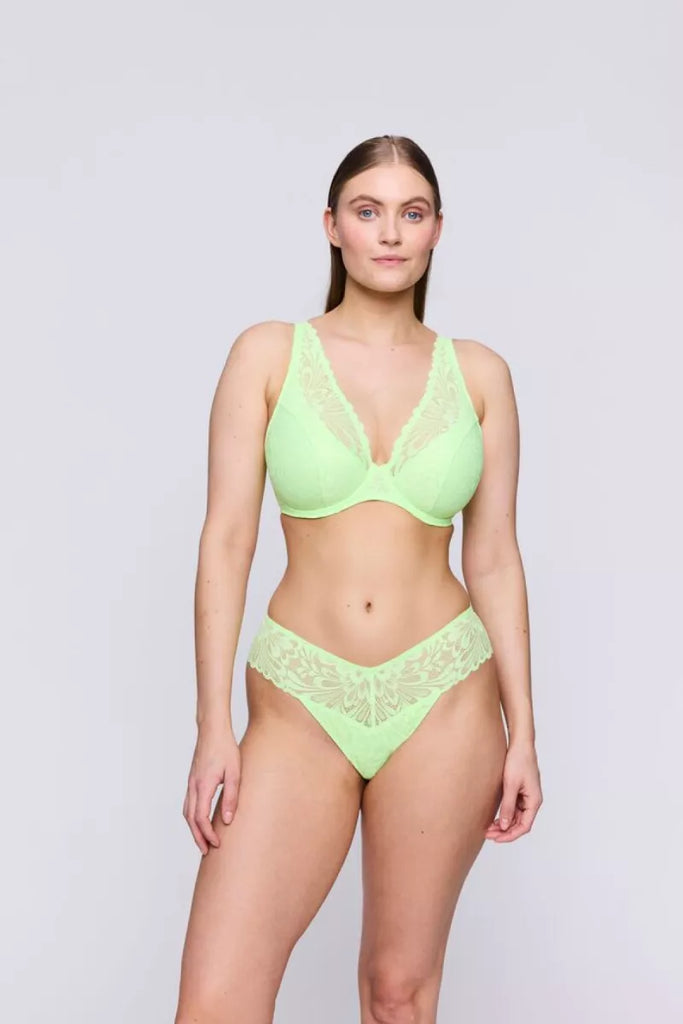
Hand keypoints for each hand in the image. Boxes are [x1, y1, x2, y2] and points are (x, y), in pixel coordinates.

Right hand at [182, 724, 241, 854]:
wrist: (212, 730)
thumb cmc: (226, 749)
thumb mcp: (235, 773)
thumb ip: (231, 797)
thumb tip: (228, 820)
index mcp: (203, 786)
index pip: (201, 818)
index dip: (207, 834)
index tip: (217, 844)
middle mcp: (193, 786)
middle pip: (190, 819)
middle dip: (198, 837)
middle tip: (206, 851)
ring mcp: (191, 783)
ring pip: (187, 812)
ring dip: (193, 828)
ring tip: (203, 840)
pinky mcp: (192, 779)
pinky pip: (188, 803)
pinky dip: (192, 817)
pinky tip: (200, 820)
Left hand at [486, 740, 542, 842]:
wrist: (520, 745)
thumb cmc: (518, 761)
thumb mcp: (511, 785)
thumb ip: (508, 806)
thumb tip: (505, 825)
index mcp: (534, 801)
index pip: (524, 826)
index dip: (510, 835)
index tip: (496, 838)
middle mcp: (532, 801)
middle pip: (520, 824)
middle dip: (505, 831)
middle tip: (488, 834)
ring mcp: (527, 797)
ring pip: (516, 818)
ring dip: (504, 824)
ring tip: (489, 828)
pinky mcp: (521, 792)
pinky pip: (514, 809)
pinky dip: (505, 815)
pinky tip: (494, 818)